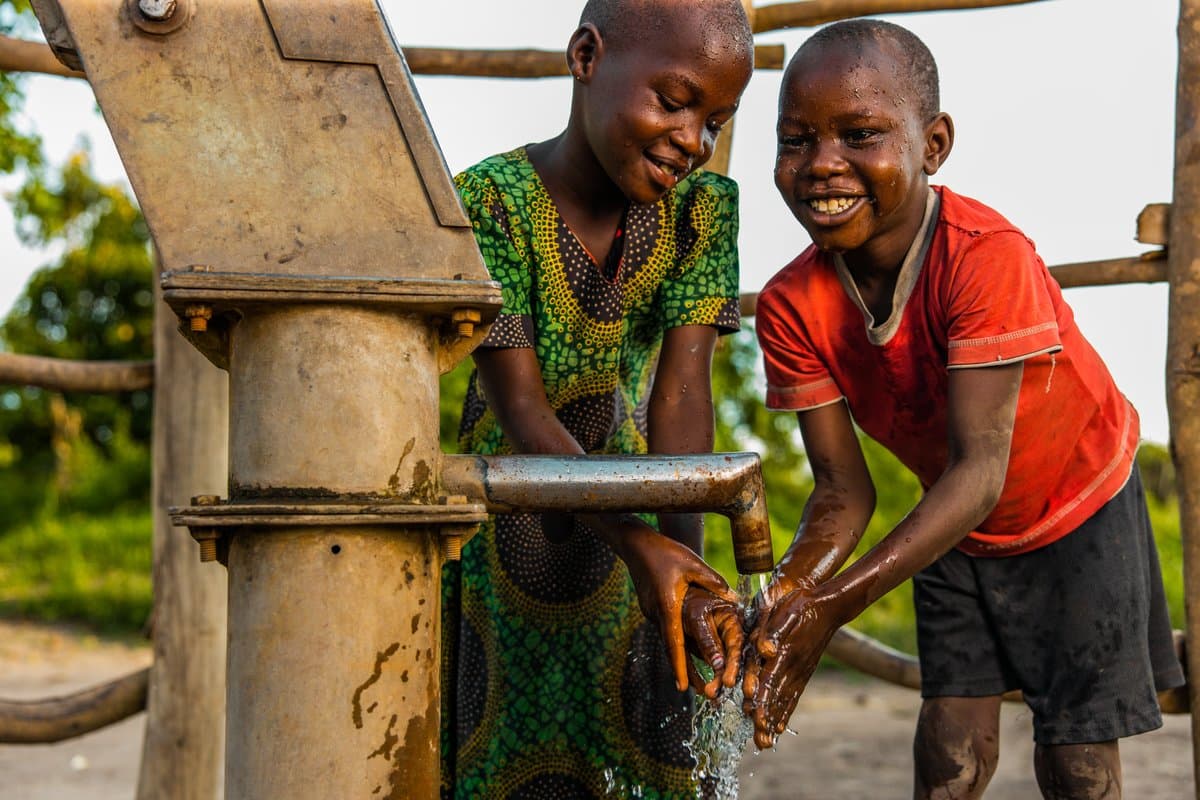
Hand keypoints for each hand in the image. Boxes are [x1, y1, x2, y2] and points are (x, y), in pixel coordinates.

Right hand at [619, 529, 739, 692]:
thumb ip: (714, 582)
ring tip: (690, 677)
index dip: (679, 665)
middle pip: (669, 648)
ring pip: (667, 638)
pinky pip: (664, 628)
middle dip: (680, 670)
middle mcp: (656, 613)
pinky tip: (684, 649)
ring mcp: (650, 611)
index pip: (674, 641)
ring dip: (678, 657)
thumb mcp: (693, 564)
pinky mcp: (650, 607)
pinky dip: (674, 641)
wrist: (636, 543)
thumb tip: (734, 599)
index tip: (683, 687)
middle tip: (692, 691)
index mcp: (668, 605)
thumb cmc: (666, 551)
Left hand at [742, 586, 841, 748]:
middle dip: (766, 720)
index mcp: (784, 653)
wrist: (829, 606)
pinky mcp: (804, 672)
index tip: (755, 718)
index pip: (770, 680)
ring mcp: (800, 672)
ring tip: (767, 742)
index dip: (761, 699)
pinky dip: (786, 712)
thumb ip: (773, 631)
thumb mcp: (785, 611)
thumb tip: (766, 650)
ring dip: (774, 721)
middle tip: (760, 743)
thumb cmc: (803, 605)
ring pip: (785, 701)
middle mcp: (793, 667)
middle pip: (776, 698)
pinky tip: (781, 725)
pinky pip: (793, 696)